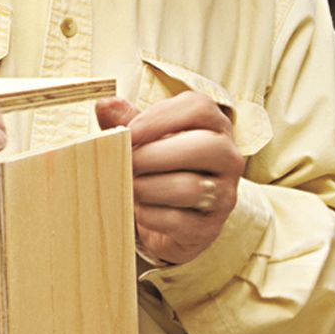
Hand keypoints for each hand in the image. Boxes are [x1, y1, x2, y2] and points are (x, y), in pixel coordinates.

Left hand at [96, 92, 244, 264]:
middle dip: (154, 155)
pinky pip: (179, 221)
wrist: (171, 220)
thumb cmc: (160, 167)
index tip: (130, 131)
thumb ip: (128, 120)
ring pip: (190, 187)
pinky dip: (150, 216)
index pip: (199, 108)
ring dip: (148, 187)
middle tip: (126, 162)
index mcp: (215, 126)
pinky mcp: (209, 228)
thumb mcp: (147, 139)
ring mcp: (224, 195)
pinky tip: (138, 210)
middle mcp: (228, 158)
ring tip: (128, 186)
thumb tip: (105, 105)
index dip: (161, 117)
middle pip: (204, 147)